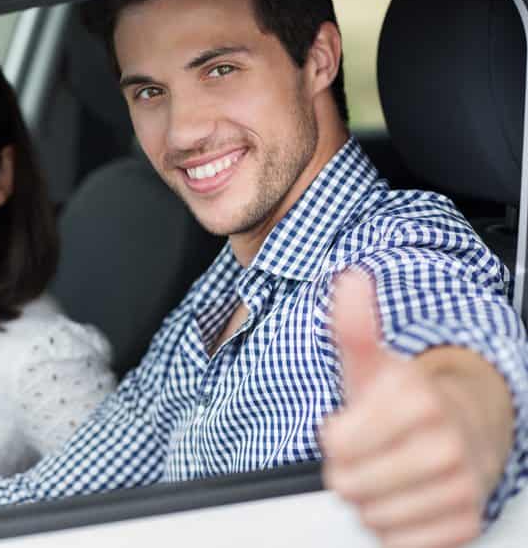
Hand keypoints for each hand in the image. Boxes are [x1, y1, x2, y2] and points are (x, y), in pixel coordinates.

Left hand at [320, 271, 508, 547]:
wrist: (467, 427)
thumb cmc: (408, 400)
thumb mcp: (374, 363)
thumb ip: (354, 328)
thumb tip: (348, 281)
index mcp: (417, 401)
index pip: (336, 443)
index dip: (335, 437)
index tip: (351, 425)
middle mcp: (446, 444)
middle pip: (350, 485)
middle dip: (349, 471)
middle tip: (370, 453)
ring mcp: (460, 486)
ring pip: (372, 517)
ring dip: (371, 500)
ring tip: (388, 473)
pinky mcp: (465, 523)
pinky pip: (401, 542)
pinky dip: (395, 527)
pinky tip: (406, 498)